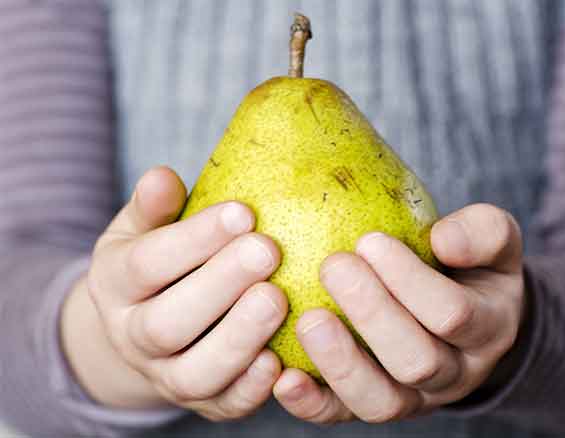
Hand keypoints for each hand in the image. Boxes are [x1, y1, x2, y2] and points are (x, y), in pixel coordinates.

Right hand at [61, 167, 287, 420]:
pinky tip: (280, 364)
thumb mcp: (143, 229)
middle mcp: (133, 337)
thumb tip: (163, 177)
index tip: (243, 212)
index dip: (194, 239)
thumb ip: (153, 207)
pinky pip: (223, 407)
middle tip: (268, 250)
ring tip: (277, 299)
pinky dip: (250, 390)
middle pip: (167, 323)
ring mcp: (166, 377)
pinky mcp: (204, 404)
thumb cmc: (158, 263)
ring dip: (238, 338)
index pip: (147, 263)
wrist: (143, 328)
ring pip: (194, 373)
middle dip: (220, 285)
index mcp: (116, 284)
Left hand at [272, 203, 523, 423]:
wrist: (467, 318)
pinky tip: (282, 374)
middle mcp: (454, 374)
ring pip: (381, 401)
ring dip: (341, 363)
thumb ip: (482, 232)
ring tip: (309, 319)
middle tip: (334, 265)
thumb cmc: (472, 266)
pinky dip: (310, 403)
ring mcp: (414, 400)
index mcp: (488, 330)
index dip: (411, 281)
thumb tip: (443, 239)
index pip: (453, 314)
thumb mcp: (494, 239)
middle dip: (373, 315)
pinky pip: (340, 415)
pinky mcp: (372, 407)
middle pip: (417, 362)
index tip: (370, 239)